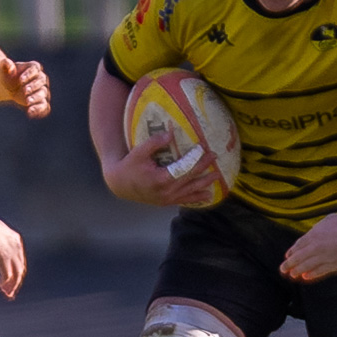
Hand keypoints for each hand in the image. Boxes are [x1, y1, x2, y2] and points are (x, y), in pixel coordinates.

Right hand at [0, 213, 26, 298]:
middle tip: (9, 292)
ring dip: (11, 286)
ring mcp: (11, 254)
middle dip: (15, 282)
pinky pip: (7, 276)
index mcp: (15, 241)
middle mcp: (16, 248)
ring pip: (16, 276)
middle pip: (20, 270)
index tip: (10, 279)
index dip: (16, 272)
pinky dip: (3, 284)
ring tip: (6, 294)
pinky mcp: (3, 259)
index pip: (19, 261)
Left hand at [4, 59, 50, 118]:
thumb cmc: (9, 76)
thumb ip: (6, 65)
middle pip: (41, 81)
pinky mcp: (41, 101)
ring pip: (43, 94)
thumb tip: (8, 65)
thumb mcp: (5, 70)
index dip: (29, 74)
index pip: (35, 69)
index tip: (20, 80)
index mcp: (33, 68)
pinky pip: (44, 106)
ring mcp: (42, 90)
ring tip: (27, 103)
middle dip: (33, 87)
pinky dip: (39, 110)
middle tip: (25, 91)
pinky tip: (31, 113)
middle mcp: (40, 78)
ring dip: (36, 98)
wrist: (11, 87)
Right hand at [101, 133, 222, 206]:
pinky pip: (184, 200)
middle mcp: (166, 191)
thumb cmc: (129, 166)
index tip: (204, 149)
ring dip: (204, 184)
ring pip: (190, 192)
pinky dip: (196, 198)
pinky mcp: (166, 202)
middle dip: (204, 168)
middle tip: (215, 157)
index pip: (184, 168)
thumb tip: (171, 133)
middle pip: (190, 179)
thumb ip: (155, 142)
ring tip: (217, 177)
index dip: (195, 158)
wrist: (119, 185)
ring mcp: (166, 199)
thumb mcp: (139, 152)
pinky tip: (207, 196)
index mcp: (161, 179)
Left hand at [280, 212, 336, 282]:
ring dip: (297, 271)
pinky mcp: (334, 265)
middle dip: (289, 264)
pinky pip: (319, 271)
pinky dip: (311, 274)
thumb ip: (318, 228)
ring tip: (292, 274)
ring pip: (306, 266)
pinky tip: (306, 276)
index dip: (292, 252)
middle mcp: (316, 247)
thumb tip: (312, 234)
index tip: (287, 255)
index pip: (298, 245)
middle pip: (298, 258)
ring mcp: (325, 257)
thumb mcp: (329, 220)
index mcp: (314, 235)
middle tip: (282, 269)